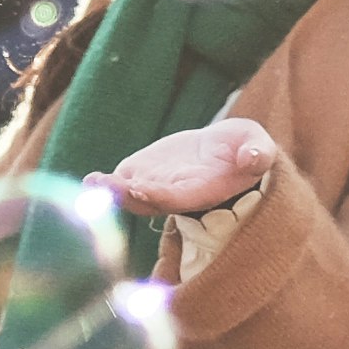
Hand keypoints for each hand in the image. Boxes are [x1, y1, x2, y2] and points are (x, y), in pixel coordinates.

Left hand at [107, 118, 279, 214]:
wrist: (229, 149)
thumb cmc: (247, 150)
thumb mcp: (258, 147)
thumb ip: (258, 153)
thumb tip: (254, 158)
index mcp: (204, 191)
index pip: (180, 198)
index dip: (161, 195)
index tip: (141, 188)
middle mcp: (178, 194)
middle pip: (149, 201)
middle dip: (127, 195)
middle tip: (105, 186)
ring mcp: (159, 184)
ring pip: (133, 194)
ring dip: (112, 191)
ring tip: (92, 183)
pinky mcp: (147, 172)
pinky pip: (126, 180)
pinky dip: (110, 182)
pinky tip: (91, 181)